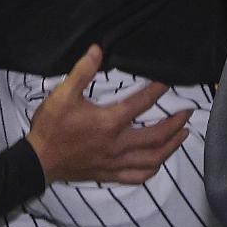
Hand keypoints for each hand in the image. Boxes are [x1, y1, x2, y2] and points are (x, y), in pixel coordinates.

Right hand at [23, 50, 194, 189]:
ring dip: (171, 147)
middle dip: (175, 124)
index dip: (158, 91)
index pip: (141, 104)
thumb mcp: (62, 95)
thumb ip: (82, 72)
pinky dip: (152, 170)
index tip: (169, 82)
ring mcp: (114, 163)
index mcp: (109, 123)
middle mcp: (117, 145)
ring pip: (151, 159)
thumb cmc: (51, 127)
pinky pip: (137, 177)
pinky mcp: (108, 175)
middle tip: (187, 112)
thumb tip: (97, 50)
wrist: (38, 161)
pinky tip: (158, 163)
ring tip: (183, 136)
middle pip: (156, 136)